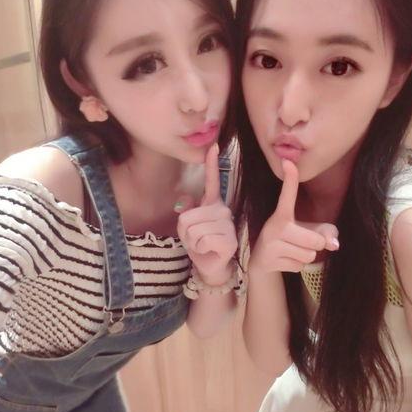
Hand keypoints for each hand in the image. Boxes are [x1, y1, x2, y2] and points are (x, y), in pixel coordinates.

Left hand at [175, 143, 237, 283]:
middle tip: (196, 239)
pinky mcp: (228, 240)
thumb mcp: (188, 225)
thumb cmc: (200, 243)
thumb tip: (183, 202)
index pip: (213, 181)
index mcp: (213, 203)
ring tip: (202, 245)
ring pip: (193, 230)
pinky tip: (209, 250)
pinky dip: (199, 249)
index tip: (213, 146)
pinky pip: (202, 240)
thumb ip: (186, 210)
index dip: (212, 164)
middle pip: (188, 217)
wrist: (210, 265)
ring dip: (192, 242)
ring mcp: (227, 225)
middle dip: (186, 232)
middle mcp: (223, 210)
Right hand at [250, 159, 338, 276]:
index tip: (288, 162)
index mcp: (282, 214)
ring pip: (309, 255)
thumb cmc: (290, 241)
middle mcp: (274, 226)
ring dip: (306, 256)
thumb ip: (326, 232)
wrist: (262, 262)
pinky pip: (299, 266)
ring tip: (291, 252)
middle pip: (315, 241)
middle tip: (302, 243)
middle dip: (316, 245)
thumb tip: (334, 244)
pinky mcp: (270, 260)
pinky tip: (285, 260)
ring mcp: (271, 244)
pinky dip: (297, 266)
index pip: (288, 195)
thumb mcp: (308, 232)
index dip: (290, 180)